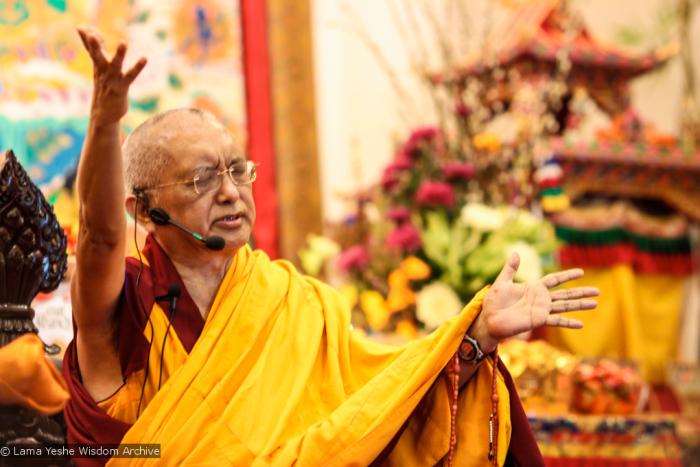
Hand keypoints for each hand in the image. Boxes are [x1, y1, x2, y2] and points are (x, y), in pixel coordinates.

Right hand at [77, 27, 146, 125]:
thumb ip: (95, 50)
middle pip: (96, 56)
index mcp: (97, 66)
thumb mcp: (98, 68)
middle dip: (93, 45)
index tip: (81, 27)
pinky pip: (130, 76)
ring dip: (119, 54)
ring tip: (123, 42)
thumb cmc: (103, 87)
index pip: (90, 50)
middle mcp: (102, 72)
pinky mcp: (121, 88)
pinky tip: (144, 58)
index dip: (86, 39)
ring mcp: (112, 80)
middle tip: (91, 34)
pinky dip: (137, 67)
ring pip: (114, 65)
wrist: (103, 114)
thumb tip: (88, 32)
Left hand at [469, 253, 598, 352]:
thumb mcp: (502, 282)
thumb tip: (516, 253)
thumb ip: (510, 269)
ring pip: (565, 306)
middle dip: (581, 292)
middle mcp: (540, 299)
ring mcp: (541, 310)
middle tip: (598, 291)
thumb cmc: (494, 303)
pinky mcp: (538, 320)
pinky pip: (556, 320)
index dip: (567, 276)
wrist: (489, 320)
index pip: (554, 280)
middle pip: (565, 294)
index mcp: (533, 288)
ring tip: (595, 303)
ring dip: (580, 305)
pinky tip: (581, 324)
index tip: (581, 272)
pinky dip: (568, 322)